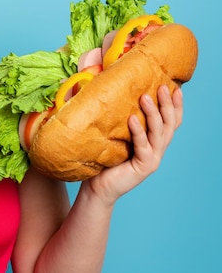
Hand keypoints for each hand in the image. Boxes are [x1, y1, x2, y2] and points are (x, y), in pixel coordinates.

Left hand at [84, 85, 182, 204]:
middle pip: (168, 124)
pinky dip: (138, 131)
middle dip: (167, 104)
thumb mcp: (115, 135)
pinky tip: (132, 119)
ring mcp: (152, 158)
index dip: (175, 106)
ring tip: (145, 97)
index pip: (171, 121)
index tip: (175, 88)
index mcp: (153, 141)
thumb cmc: (104, 159)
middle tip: (162, 86)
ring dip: (153, 113)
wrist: (97, 187)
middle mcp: (157, 149)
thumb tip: (108, 92)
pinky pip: (142, 146)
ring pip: (158, 132)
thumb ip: (119, 119)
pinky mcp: (144, 166)